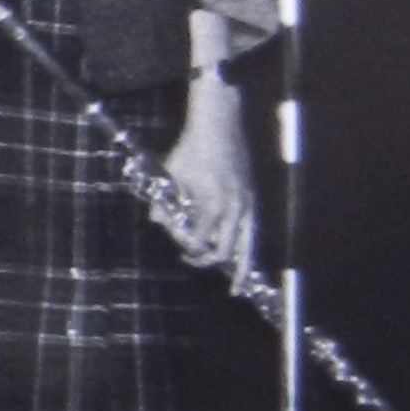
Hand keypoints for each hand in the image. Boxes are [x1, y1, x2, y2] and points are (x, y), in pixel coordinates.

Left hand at [160, 96, 255, 271]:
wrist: (220, 122)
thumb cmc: (193, 146)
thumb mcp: (171, 173)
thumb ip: (165, 200)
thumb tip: (156, 220)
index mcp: (212, 203)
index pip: (197, 239)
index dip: (185, 244)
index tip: (176, 241)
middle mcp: (233, 208)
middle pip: (223, 249)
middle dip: (206, 259)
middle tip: (191, 260)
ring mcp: (246, 203)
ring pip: (246, 246)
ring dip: (242, 269)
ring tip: (238, 288)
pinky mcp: (252, 197)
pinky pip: (253, 231)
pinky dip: (250, 249)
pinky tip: (247, 260)